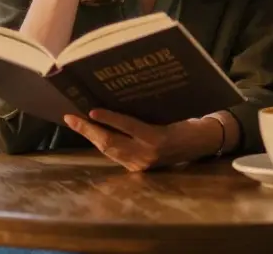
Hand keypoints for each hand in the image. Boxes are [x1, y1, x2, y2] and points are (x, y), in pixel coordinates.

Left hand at [64, 110, 216, 171]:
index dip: (108, 118)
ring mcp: (142, 164)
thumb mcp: (170, 114)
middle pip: (110, 142)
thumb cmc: (188, 124)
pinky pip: (115, 154)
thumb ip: (144, 115)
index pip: (128, 126)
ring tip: (76, 123)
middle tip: (70, 117)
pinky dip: (102, 144)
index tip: (91, 110)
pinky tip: (93, 134)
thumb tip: (116, 104)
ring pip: (109, 150)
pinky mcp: (139, 168)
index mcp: (158, 137)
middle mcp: (147, 153)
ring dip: (91, 137)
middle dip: (88, 130)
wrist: (202, 143)